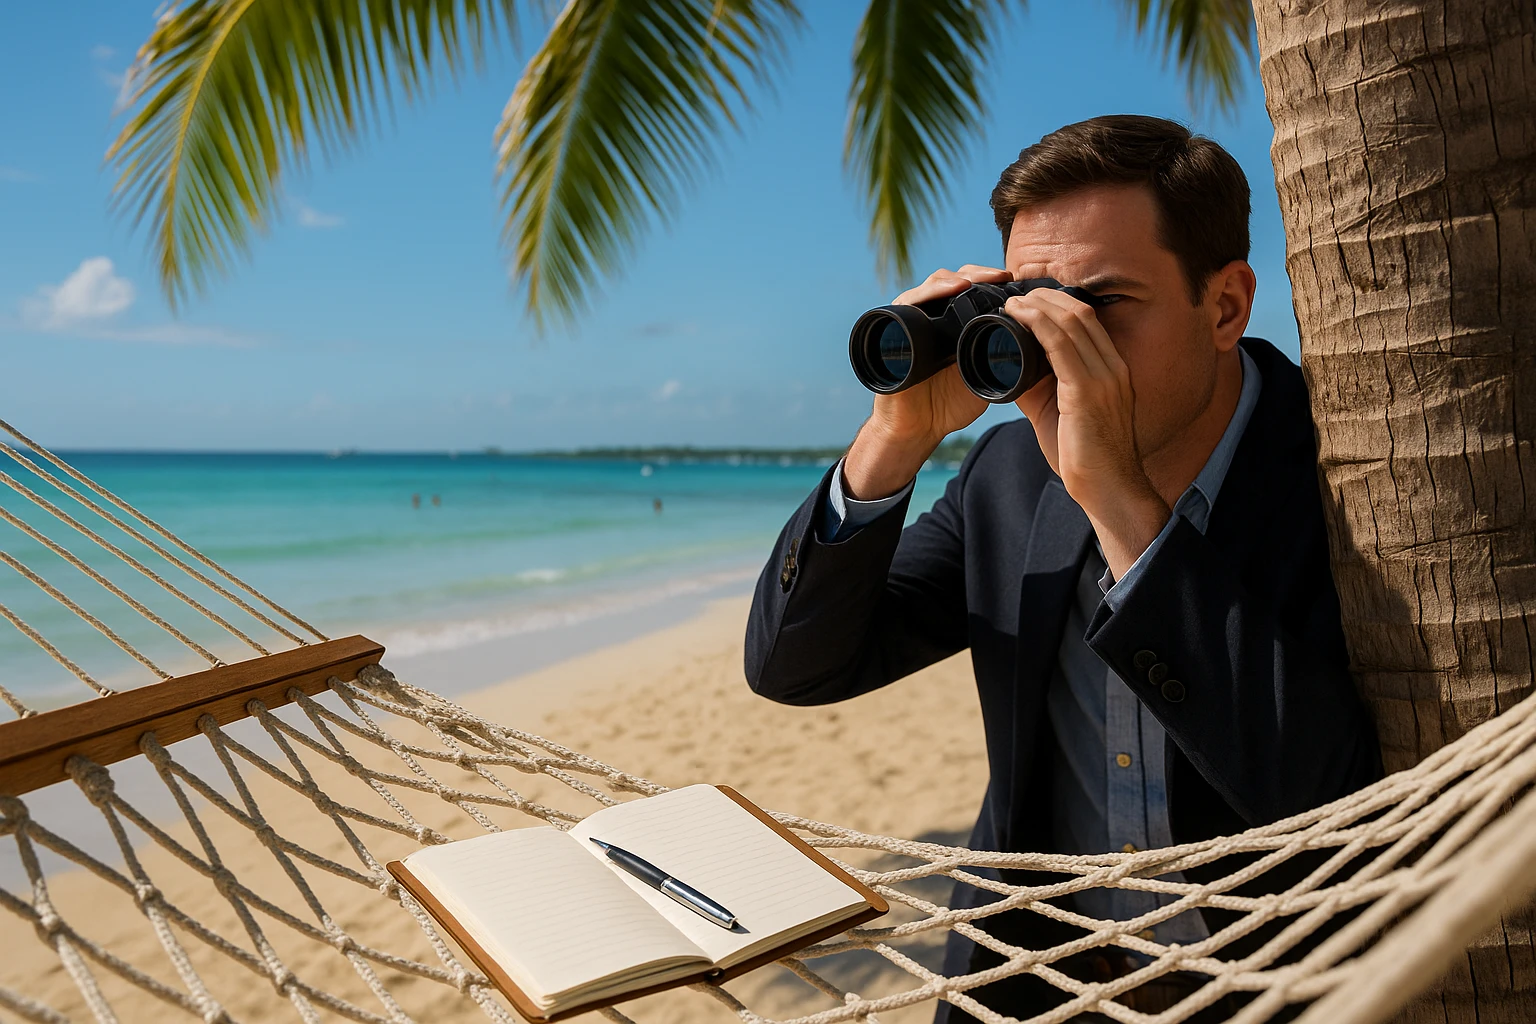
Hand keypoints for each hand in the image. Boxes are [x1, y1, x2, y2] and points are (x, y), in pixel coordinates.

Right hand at [843, 266, 1007, 499]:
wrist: (917, 428)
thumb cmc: (949, 406)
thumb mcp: (984, 378)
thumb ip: (1003, 360)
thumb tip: (1037, 344)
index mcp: (957, 325)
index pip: (974, 289)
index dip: (993, 281)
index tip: (1016, 281)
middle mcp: (934, 317)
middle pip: (955, 280)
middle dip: (979, 274)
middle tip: (1001, 276)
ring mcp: (912, 320)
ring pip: (933, 284)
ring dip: (955, 278)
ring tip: (975, 282)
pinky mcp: (892, 327)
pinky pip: (906, 301)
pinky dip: (927, 292)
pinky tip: (949, 290)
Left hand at [1007, 289, 1170, 579]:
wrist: (1107, 490)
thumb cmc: (1085, 456)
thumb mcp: (1062, 412)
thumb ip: (1042, 386)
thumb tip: (1011, 368)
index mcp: (1112, 370)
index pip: (1088, 321)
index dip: (1058, 303)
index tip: (1029, 298)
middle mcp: (1113, 367)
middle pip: (1081, 313)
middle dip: (1046, 296)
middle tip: (1015, 292)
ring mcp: (1104, 378)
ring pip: (1072, 322)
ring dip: (1039, 305)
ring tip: (1012, 300)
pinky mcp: (1088, 392)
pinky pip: (1061, 345)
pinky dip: (1037, 325)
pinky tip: (1018, 316)